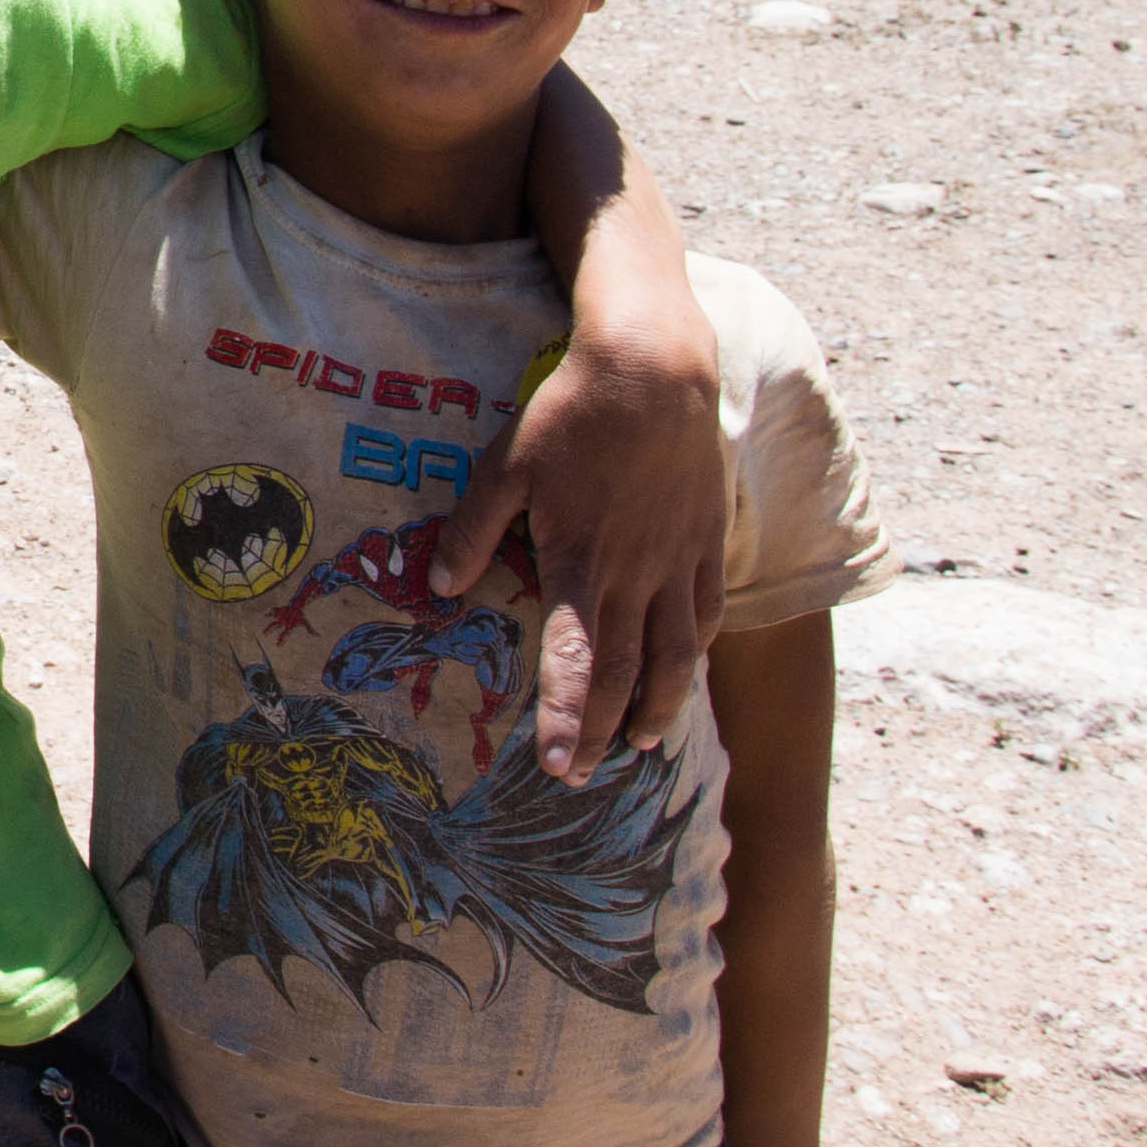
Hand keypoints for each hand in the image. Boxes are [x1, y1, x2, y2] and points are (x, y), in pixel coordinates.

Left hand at [434, 326, 727, 777]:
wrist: (653, 369)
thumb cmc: (571, 415)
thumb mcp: (504, 467)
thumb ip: (473, 532)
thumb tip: (438, 589)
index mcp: (581, 562)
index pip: (573, 661)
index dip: (564, 718)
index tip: (554, 765)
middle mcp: (637, 574)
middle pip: (625, 674)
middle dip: (600, 732)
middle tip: (583, 777)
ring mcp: (679, 560)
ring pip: (676, 654)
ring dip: (659, 707)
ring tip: (639, 744)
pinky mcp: (708, 541)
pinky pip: (707, 612)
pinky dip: (695, 653)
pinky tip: (683, 672)